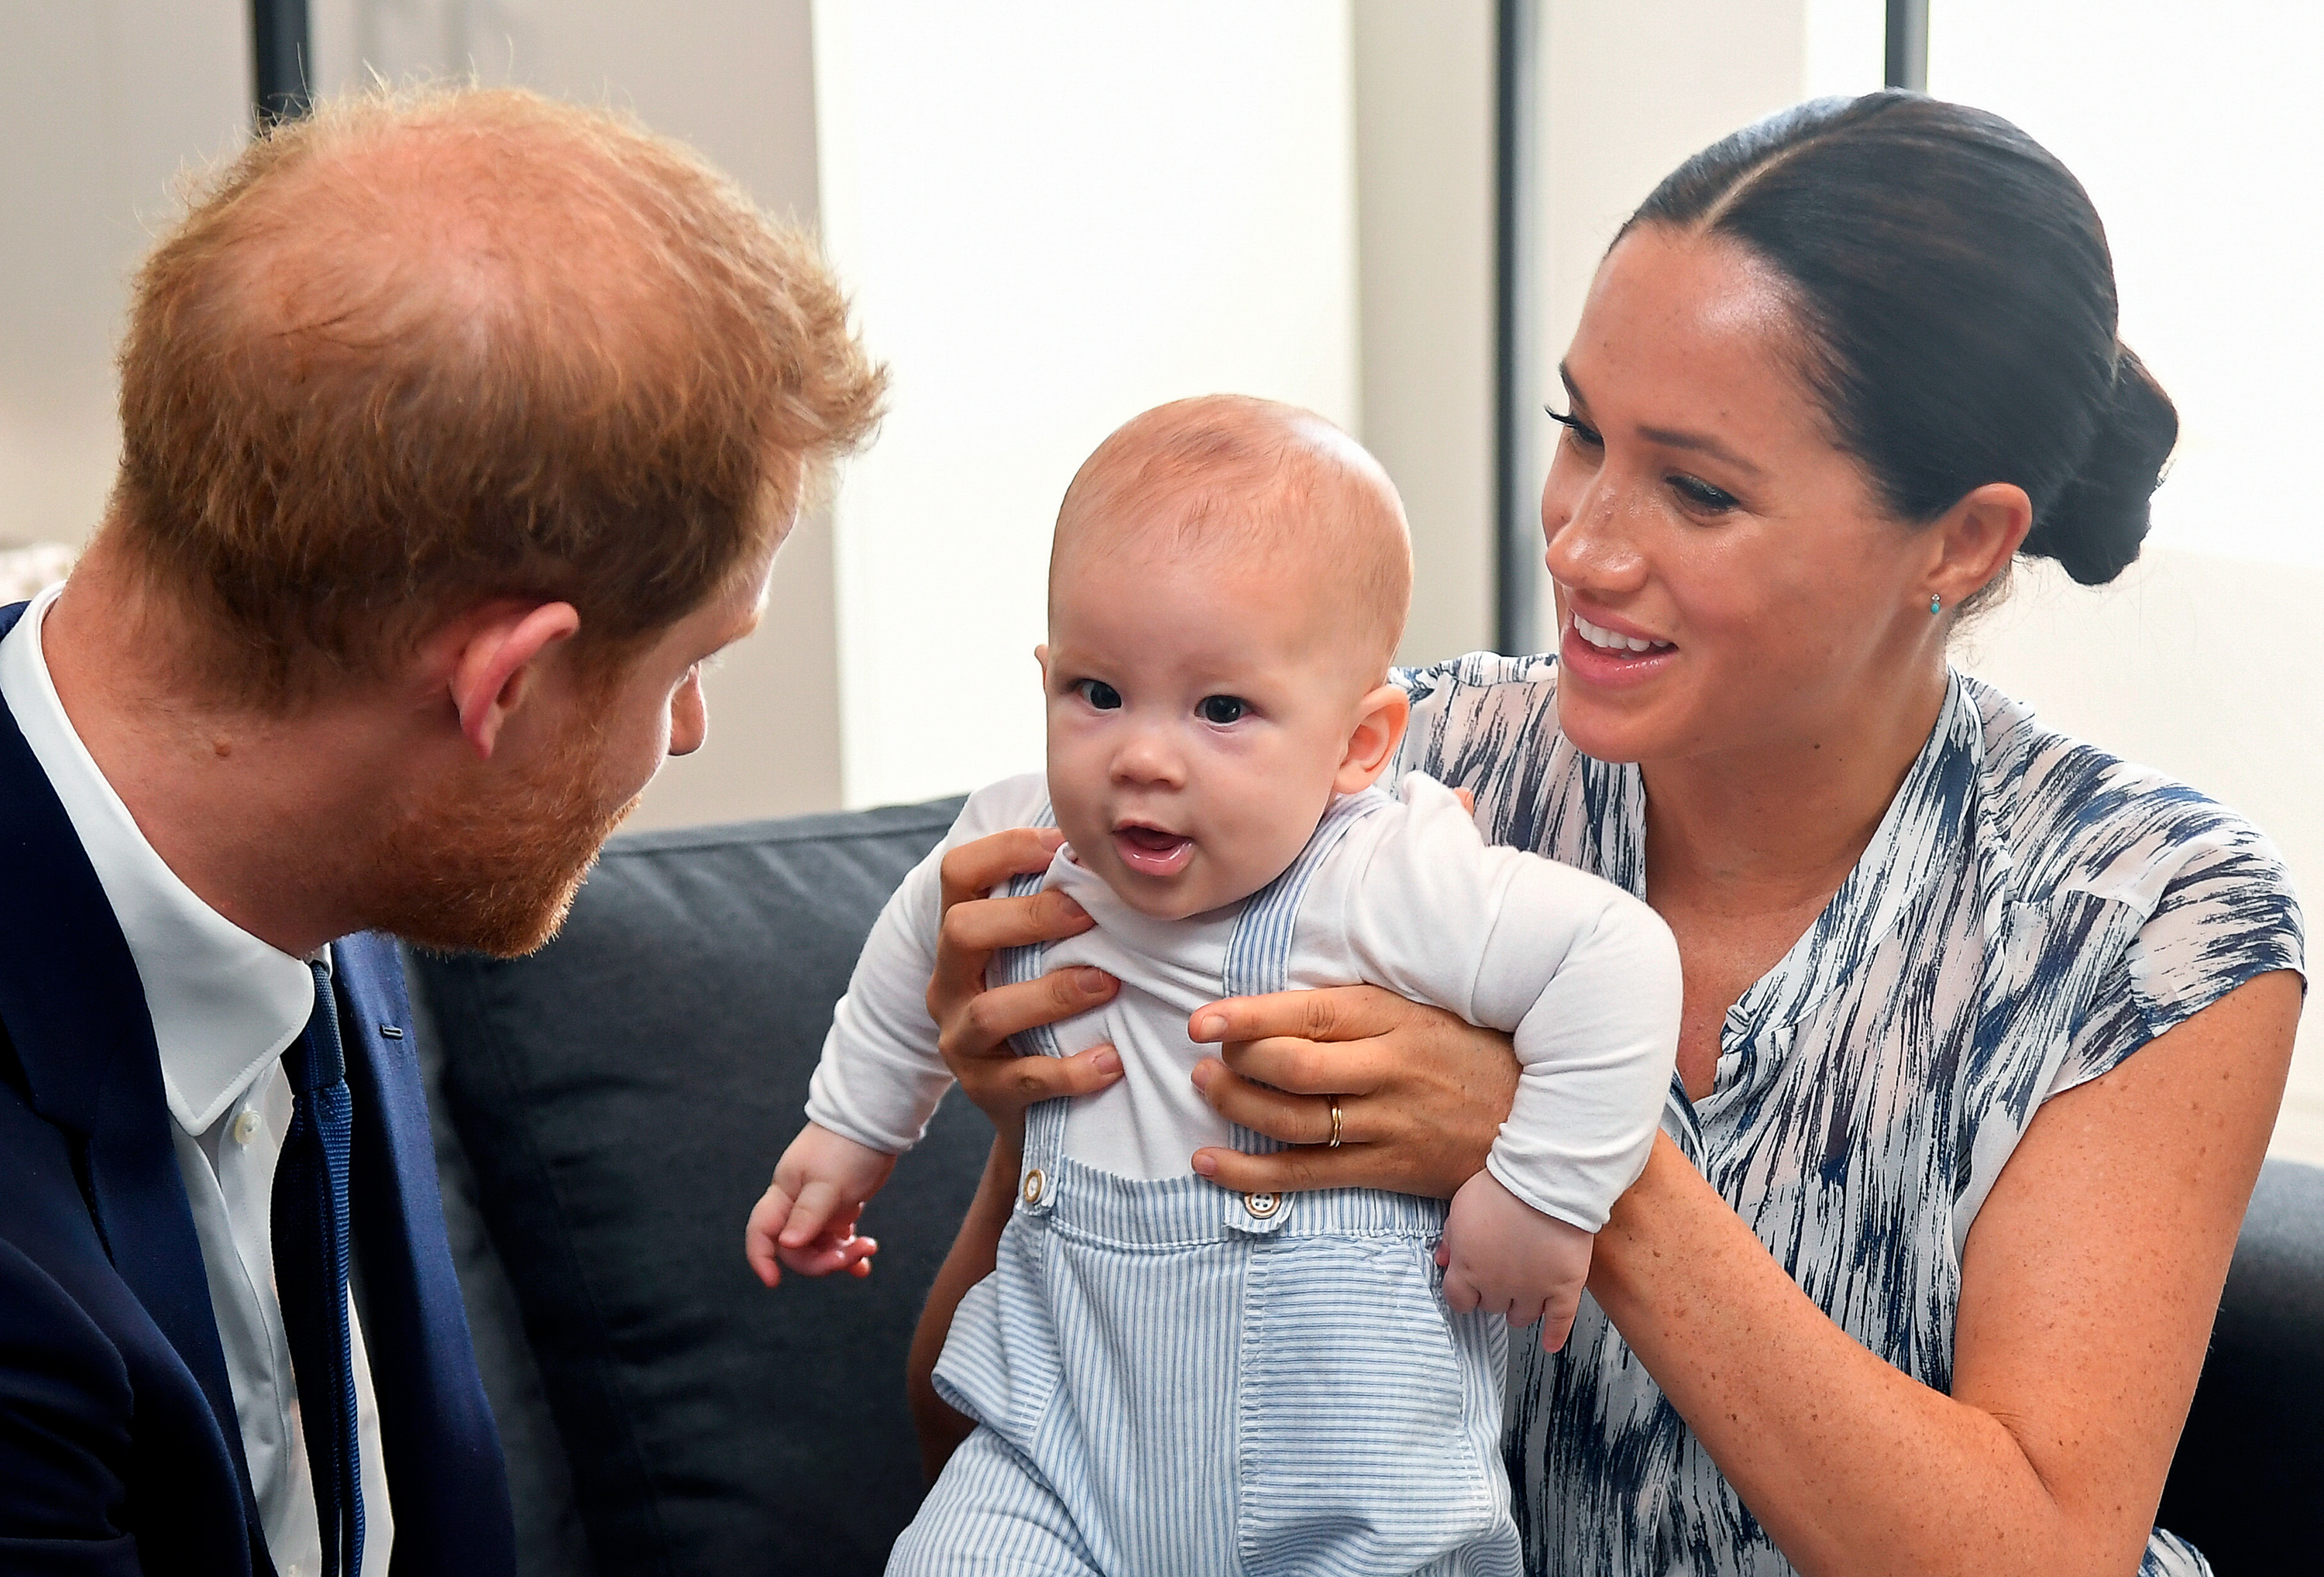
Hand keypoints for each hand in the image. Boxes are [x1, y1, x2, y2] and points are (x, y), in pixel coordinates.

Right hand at [745, 1122, 895, 1286]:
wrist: (875, 1122)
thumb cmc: (848, 1147)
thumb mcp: (828, 1183)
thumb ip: (808, 1215)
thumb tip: (787, 1244)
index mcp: (785, 1194)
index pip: (762, 1232)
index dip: (761, 1257)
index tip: (774, 1282)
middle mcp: (797, 1204)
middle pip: (795, 1248)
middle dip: (822, 1260)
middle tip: (852, 1255)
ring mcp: (818, 1207)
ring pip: (819, 1246)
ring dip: (840, 1256)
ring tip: (867, 1249)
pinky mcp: (839, 1207)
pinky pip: (838, 1238)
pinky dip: (849, 1250)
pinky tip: (865, 1260)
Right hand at [928, 826, 1124, 1140]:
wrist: (1035, 1114)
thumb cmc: (1050, 1013)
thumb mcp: (1040, 957)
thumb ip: (1060, 909)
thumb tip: (1112, 848)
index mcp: (961, 939)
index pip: (959, 873)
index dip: (1006, 848)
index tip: (1063, 844)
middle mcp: (949, 983)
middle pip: (960, 930)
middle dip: (1027, 916)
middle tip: (1088, 914)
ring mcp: (960, 1040)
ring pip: (988, 1011)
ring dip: (1054, 994)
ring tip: (1108, 985)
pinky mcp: (984, 1092)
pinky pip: (1023, 1079)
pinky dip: (1070, 1070)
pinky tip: (1111, 1061)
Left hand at [1184, 985, 1518, 1197]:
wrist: (1540, 1120)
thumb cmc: (1471, 1054)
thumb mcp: (1422, 1010)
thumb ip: (1357, 1009)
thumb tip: (1279, 1003)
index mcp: (1394, 1020)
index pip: (1309, 1013)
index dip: (1248, 1017)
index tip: (1202, 1020)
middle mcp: (1389, 1071)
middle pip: (1294, 1069)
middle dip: (1237, 1063)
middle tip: (1205, 1055)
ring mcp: (1388, 1125)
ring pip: (1293, 1121)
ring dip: (1236, 1106)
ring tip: (1204, 1088)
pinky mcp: (1387, 1170)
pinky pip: (1306, 1176)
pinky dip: (1251, 1172)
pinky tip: (1209, 1162)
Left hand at [1437, 1169, 1592, 1351]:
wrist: (1544, 1181)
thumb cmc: (1501, 1188)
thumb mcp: (1461, 1207)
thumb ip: (1450, 1238)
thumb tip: (1443, 1260)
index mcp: (1468, 1269)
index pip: (1459, 1300)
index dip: (1464, 1294)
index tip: (1469, 1289)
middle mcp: (1498, 1287)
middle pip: (1491, 1306)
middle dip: (1493, 1294)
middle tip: (1501, 1279)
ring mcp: (1533, 1290)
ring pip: (1521, 1316)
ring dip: (1519, 1310)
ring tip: (1522, 1300)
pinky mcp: (1564, 1288)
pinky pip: (1560, 1321)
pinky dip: (1555, 1335)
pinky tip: (1551, 1343)